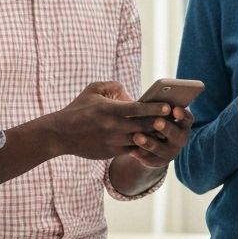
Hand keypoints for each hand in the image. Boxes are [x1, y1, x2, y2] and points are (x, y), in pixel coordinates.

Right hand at [48, 81, 183, 159]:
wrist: (60, 134)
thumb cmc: (78, 108)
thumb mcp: (93, 89)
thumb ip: (113, 85)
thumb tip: (130, 92)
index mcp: (111, 110)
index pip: (139, 109)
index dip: (155, 108)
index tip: (169, 106)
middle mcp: (114, 127)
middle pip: (145, 126)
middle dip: (161, 123)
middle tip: (177, 119)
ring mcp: (114, 142)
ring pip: (142, 140)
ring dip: (156, 136)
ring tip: (170, 131)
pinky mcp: (112, 153)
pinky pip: (133, 150)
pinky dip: (145, 146)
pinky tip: (155, 142)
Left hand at [124, 104, 195, 166]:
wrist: (150, 146)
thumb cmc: (153, 120)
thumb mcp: (158, 114)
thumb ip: (157, 109)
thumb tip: (149, 100)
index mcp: (183, 125)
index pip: (188, 119)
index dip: (183, 115)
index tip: (174, 109)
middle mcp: (180, 139)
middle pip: (177, 135)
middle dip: (166, 128)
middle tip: (157, 122)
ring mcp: (170, 153)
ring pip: (161, 149)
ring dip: (150, 143)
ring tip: (137, 136)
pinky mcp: (158, 162)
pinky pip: (149, 159)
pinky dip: (140, 154)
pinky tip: (131, 150)